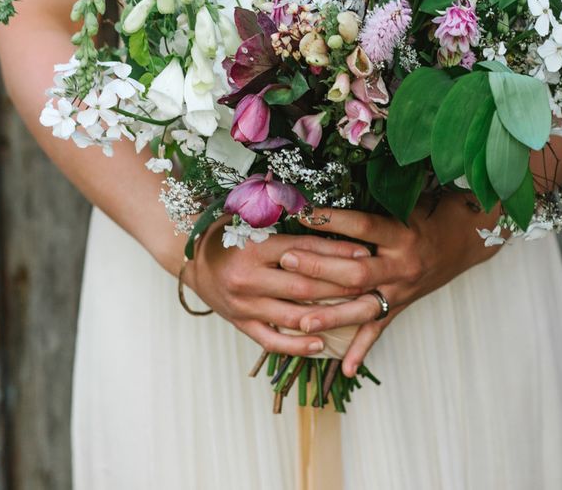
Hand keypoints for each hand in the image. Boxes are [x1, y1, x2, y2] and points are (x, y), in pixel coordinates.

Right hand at [183, 216, 369, 356]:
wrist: (192, 258)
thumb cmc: (229, 234)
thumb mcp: (252, 220)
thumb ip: (284, 221)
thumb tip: (326, 216)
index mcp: (254, 247)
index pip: (304, 251)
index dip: (336, 252)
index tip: (363, 253)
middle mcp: (248, 278)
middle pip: (304, 286)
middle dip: (341, 286)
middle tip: (369, 284)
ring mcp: (244, 305)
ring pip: (294, 315)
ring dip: (327, 316)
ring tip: (355, 312)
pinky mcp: (241, 324)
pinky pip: (272, 341)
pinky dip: (298, 346)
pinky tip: (321, 343)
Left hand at [280, 194, 500, 375]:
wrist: (464, 238)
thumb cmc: (427, 214)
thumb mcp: (405, 203)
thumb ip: (369, 208)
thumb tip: (325, 201)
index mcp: (402, 234)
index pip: (363, 226)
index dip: (333, 220)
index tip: (303, 213)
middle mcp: (403, 264)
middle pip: (358, 271)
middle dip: (321, 268)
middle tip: (288, 261)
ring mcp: (402, 290)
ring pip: (365, 307)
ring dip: (333, 316)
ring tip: (302, 321)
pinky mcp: (402, 306)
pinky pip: (380, 330)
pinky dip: (362, 350)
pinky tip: (345, 368)